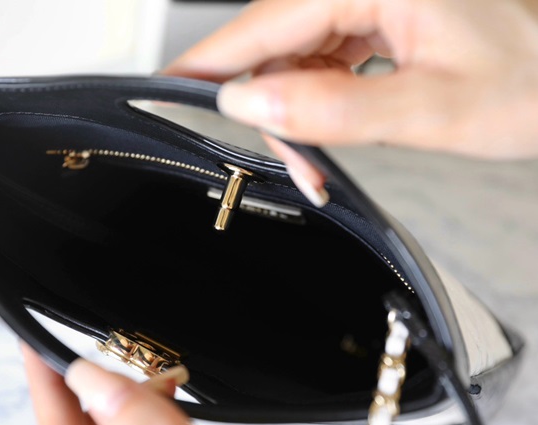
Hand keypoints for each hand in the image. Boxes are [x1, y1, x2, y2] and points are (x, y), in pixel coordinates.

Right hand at [162, 0, 537, 202]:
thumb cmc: (528, 81)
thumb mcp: (429, 109)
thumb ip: (334, 109)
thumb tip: (249, 102)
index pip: (263, 23)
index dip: (211, 63)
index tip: (164, 88)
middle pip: (274, 42)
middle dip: (271, 108)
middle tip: (297, 166)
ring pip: (293, 54)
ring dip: (294, 111)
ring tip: (320, 160)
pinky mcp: (375, 17)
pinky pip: (321, 58)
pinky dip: (316, 100)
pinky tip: (331, 128)